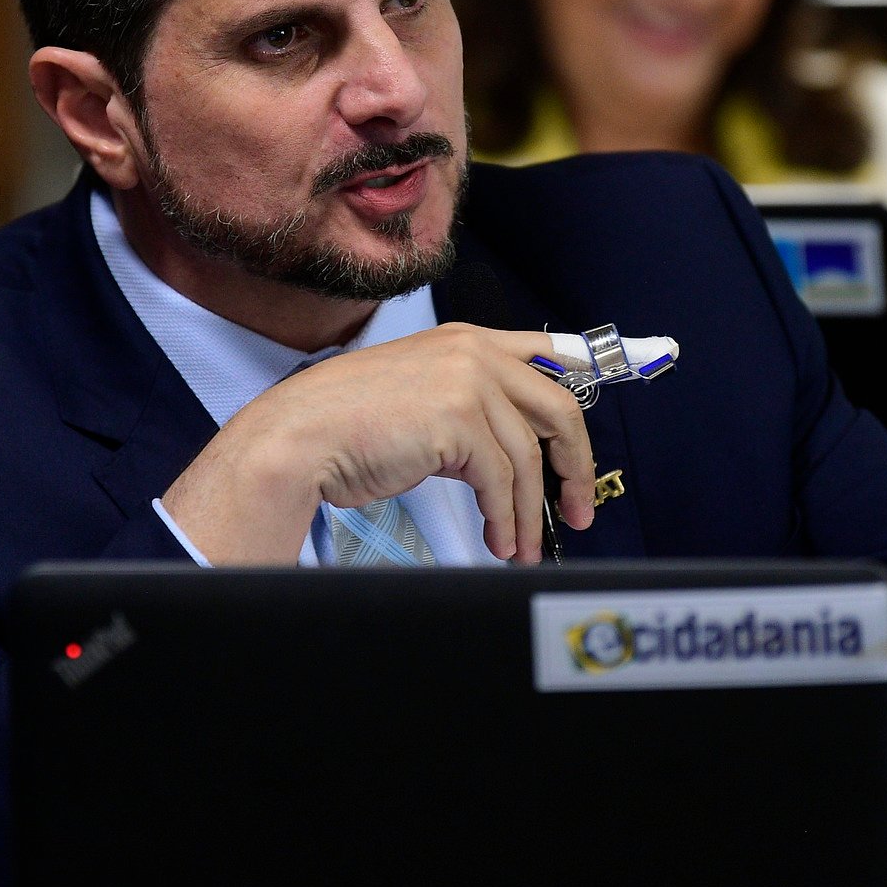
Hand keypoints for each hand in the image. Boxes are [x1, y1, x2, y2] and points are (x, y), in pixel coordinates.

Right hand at [161, 324, 597, 566]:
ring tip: (523, 546)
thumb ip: (468, 411)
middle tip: (578, 507)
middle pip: (558, 408)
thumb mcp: (421, 399)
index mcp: (466, 340)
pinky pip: (502, 481)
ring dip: (530, 512)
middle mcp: (474, 352)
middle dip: (576, 466)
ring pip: (529, 457)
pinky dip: (507, 519)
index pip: (548, 362)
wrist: (299, 436)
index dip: (574, 407)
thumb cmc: (346, 425)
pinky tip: (499, 541)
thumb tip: (511, 456)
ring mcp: (468, 382)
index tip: (587, 447)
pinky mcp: (458, 420)